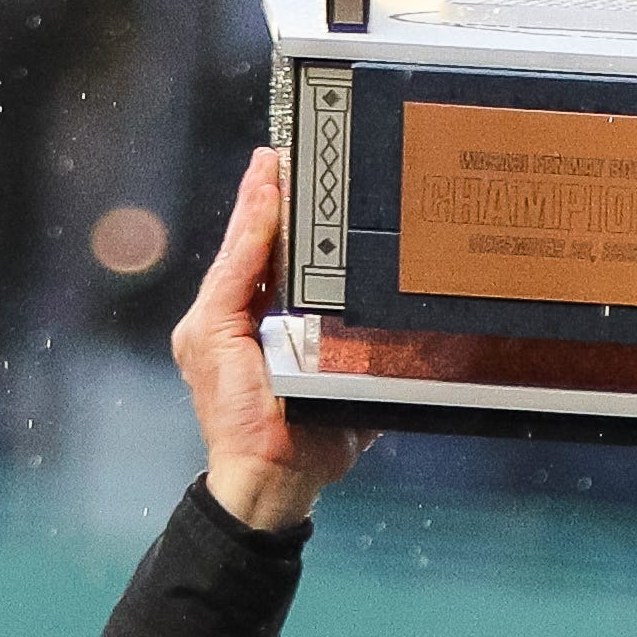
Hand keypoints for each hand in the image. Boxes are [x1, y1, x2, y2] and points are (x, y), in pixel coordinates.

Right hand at [175, 147, 364, 535]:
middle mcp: (227, 325)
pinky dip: (252, 232)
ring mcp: (211, 328)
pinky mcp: (209, 334)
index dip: (279, 223)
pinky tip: (268, 198)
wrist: (273, 483)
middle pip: (249, 248)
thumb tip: (427, 344)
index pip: (266, 266)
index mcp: (256, 333)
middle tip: (287, 153)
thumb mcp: (348, 390)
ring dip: (259, 203)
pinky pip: (234, 271)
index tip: (297, 182)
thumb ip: (371, 361)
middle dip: (266, 199)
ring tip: (277, 162)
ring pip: (239, 250)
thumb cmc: (309, 446)